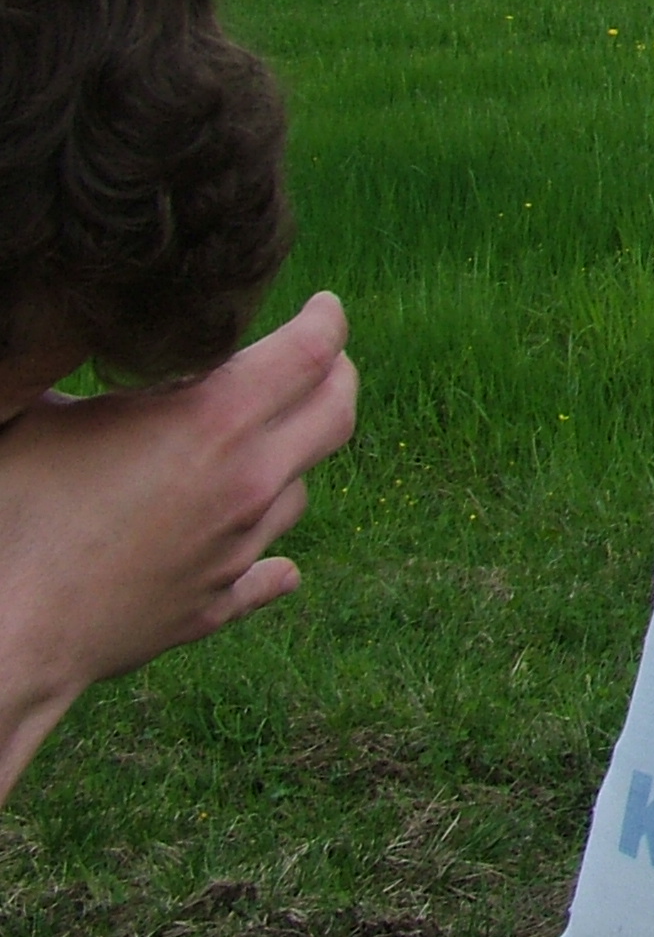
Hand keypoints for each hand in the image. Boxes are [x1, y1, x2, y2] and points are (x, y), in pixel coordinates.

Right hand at [0, 293, 357, 789]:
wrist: (11, 630)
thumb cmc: (18, 511)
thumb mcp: (49, 417)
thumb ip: (101, 379)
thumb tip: (89, 336)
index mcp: (214, 420)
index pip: (312, 351)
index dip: (328, 320)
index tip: (325, 307)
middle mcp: (247, 480)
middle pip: (336, 413)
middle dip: (339, 377)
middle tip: (325, 361)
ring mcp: (240, 546)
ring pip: (300, 489)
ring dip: (289, 463)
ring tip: (260, 448)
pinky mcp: (220, 601)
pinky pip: (270, 570)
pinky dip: (271, 557)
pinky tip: (272, 560)